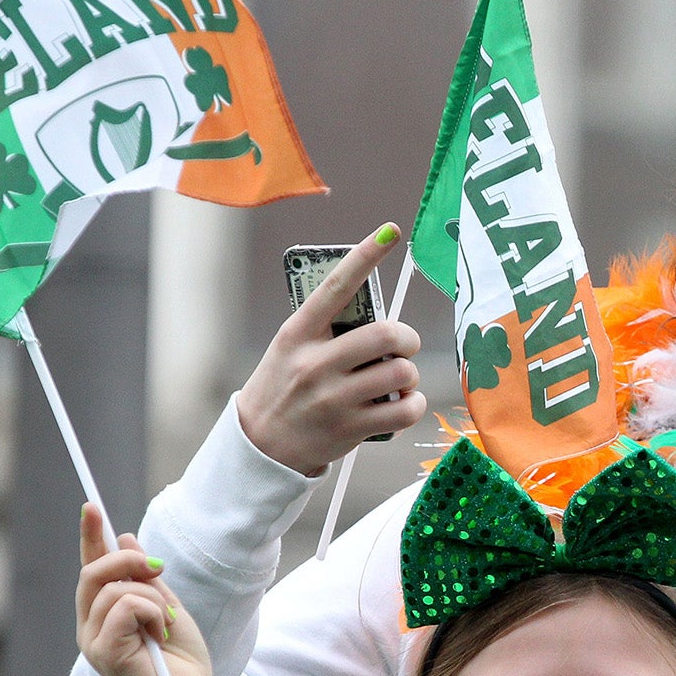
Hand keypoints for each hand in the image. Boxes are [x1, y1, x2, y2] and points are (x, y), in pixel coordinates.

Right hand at [77, 505, 214, 675]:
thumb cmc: (181, 662)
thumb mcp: (167, 609)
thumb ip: (146, 579)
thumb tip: (126, 539)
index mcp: (104, 616)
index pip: (91, 569)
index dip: (90, 537)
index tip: (91, 506)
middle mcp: (91, 626)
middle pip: (93, 572)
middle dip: (127, 561)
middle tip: (159, 568)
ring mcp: (93, 640)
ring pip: (113, 588)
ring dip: (151, 597)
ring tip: (165, 624)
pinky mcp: (102, 652)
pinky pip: (124, 606)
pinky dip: (150, 612)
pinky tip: (159, 633)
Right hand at [236, 226, 425, 475]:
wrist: (261, 445)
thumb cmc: (283, 388)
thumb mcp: (291, 349)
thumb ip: (327, 331)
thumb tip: (380, 320)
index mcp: (299, 333)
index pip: (336, 286)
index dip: (366, 255)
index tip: (390, 230)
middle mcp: (316, 363)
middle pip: (387, 334)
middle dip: (406, 338)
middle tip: (402, 346)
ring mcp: (335, 398)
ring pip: (402, 372)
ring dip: (410, 375)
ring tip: (397, 381)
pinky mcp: (351, 428)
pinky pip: (406, 409)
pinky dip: (413, 405)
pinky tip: (401, 404)